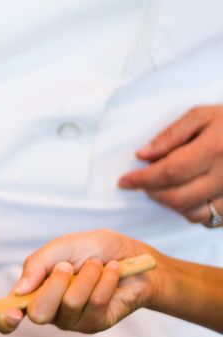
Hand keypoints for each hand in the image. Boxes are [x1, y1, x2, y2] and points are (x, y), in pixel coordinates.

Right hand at [0, 230, 160, 333]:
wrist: (134, 256)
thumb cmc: (95, 250)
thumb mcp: (61, 247)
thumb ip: (36, 264)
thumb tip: (19, 290)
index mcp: (33, 292)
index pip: (8, 318)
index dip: (4, 321)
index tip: (12, 314)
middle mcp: (50, 310)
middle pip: (38, 313)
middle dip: (54, 285)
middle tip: (67, 266)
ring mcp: (72, 320)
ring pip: (69, 304)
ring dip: (86, 277)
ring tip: (97, 264)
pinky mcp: (96, 323)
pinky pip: (95, 305)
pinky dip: (105, 281)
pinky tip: (113, 271)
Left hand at [118, 105, 222, 226]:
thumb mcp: (202, 115)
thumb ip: (171, 134)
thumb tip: (142, 155)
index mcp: (215, 149)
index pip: (170, 171)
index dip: (142, 179)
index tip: (124, 181)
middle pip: (178, 197)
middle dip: (153, 193)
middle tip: (144, 184)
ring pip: (193, 213)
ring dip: (171, 205)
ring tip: (166, 188)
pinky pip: (210, 220)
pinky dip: (192, 213)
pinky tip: (188, 197)